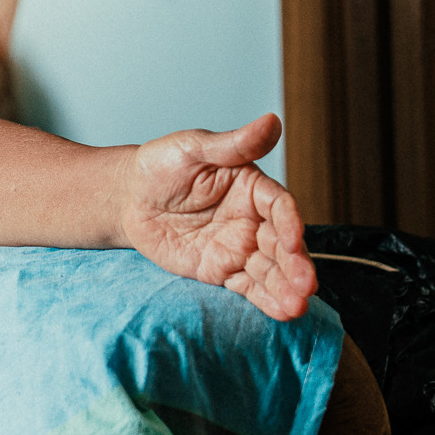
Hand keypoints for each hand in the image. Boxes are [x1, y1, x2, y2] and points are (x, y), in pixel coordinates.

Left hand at [118, 114, 316, 320]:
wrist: (127, 199)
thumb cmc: (160, 166)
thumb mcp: (192, 148)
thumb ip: (233, 144)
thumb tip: (272, 121)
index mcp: (252, 186)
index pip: (279, 205)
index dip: (290, 222)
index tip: (293, 239)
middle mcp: (253, 219)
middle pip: (281, 243)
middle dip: (296, 265)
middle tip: (306, 285)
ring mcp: (239, 247)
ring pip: (270, 270)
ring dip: (287, 288)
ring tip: (298, 307)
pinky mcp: (222, 270)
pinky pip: (248, 287)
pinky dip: (267, 301)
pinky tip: (284, 312)